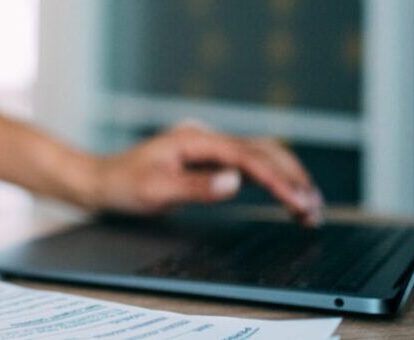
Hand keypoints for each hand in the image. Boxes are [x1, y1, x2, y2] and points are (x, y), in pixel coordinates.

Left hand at [79, 122, 322, 225]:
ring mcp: (208, 149)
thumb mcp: (156, 190)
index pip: (247, 157)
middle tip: (313, 208)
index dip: (277, 179)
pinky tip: (287, 198)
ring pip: (260, 158)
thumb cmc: (123, 186)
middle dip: (292, 178)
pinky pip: (249, 167)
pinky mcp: (208, 161)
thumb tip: (235, 182)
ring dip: (287, 179)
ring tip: (309, 208)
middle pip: (263, 151)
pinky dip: (272, 182)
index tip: (297, 201)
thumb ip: (196, 187)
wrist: (101, 181)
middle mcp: (206, 139)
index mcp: (195, 140)